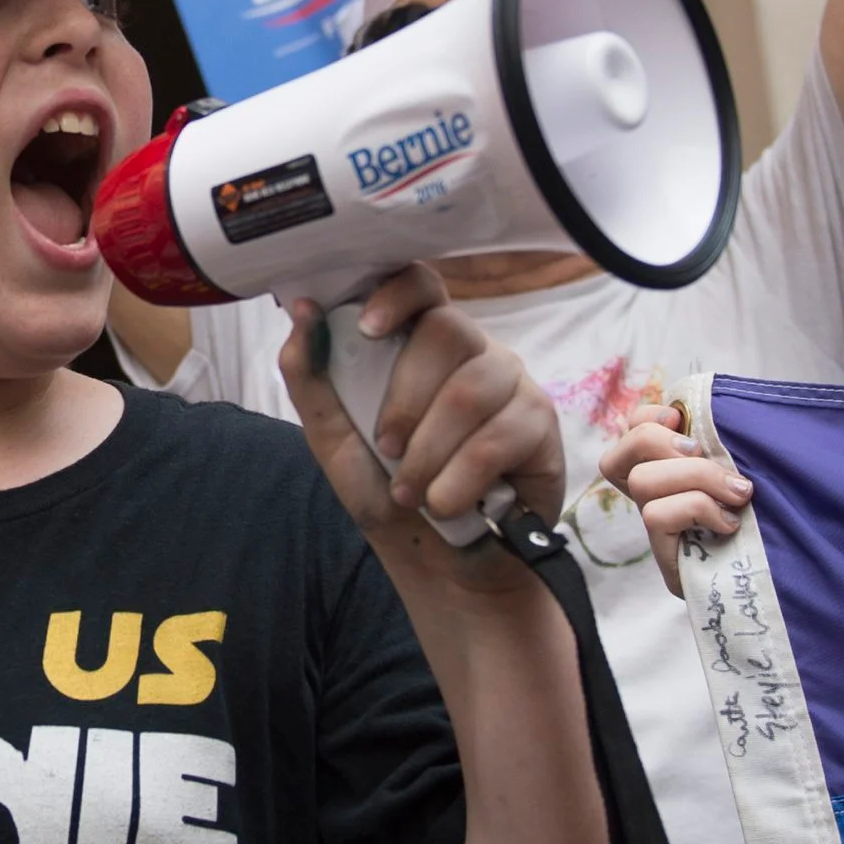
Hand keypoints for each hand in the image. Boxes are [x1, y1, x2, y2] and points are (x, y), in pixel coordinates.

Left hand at [277, 265, 567, 569]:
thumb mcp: (333, 437)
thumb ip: (311, 374)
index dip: (397, 296)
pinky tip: (446, 503)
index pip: (421, 285)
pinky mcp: (540, 423)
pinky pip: (499, 435)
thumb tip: (303, 310)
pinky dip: (459, 479)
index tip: (367, 330)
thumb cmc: (385, 489)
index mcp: (421, 343)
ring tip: (412, 492)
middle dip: (405, 400)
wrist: (435, 559)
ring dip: (428, 452)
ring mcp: (511, 383)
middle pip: (448, 332)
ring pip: (470, 390)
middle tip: (387, 449)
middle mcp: (472, 352)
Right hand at [598, 404, 754, 598]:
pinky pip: (657, 515)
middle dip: (663, 442)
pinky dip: (698, 509)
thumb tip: (722, 417)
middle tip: (704, 452)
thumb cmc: (758, 515)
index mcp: (665, 466)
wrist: (766, 573)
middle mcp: (652, 494)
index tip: (682, 419)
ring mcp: (654, 523)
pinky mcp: (663, 551)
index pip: (630, 428)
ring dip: (695, 476)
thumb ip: (721, 446)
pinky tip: (728, 523)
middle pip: (625, 451)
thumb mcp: (738, 470)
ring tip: (736, 493)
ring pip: (642, 481)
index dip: (648, 417)